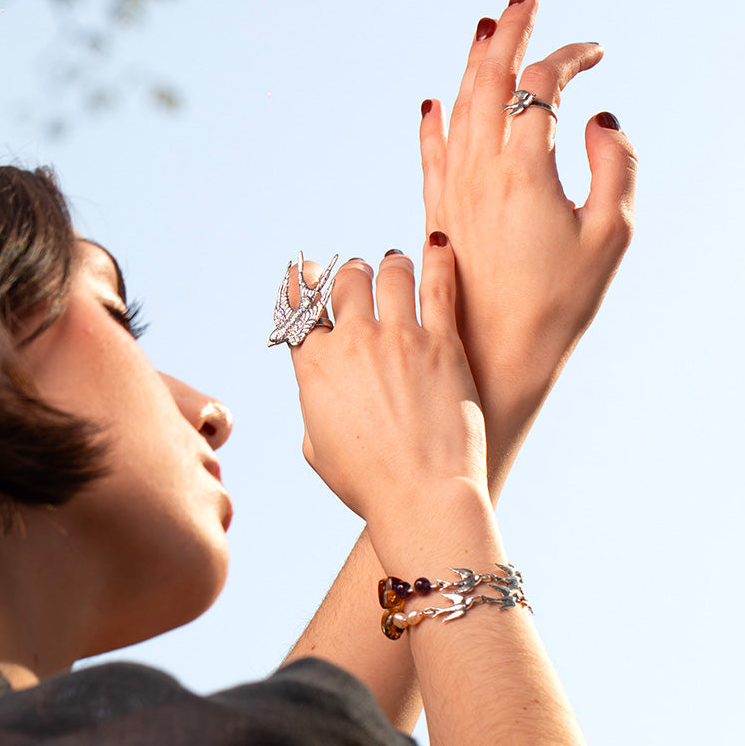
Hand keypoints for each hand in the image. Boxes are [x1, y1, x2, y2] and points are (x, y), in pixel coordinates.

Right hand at [288, 239, 485, 524]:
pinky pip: (439, 284)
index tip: (308, 276)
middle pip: (345, 281)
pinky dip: (437, 259)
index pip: (301, 310)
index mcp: (314, 369)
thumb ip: (313, 407)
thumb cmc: (368, 484)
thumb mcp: (317, 450)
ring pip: (390, 272)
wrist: (421, 498)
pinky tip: (438, 247)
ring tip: (398, 266)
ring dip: (390, 265)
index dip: (303, 288)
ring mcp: (400, 340)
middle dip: (349, 275)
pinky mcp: (443, 343)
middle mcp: (353, 344)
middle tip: (359, 277)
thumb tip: (320, 387)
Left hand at [420, 0, 637, 495]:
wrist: (494, 359)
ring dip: (472, 66)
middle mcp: (477, 174)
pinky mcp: (434, 219)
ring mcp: (449, 195)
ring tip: (486, 31)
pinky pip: (429, 158)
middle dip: (510, 33)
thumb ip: (618, 168)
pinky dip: (433, 126)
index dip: (568, 57)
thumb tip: (603, 119)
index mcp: (524, 172)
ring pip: (456, 112)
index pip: (540, 86)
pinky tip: (431, 105)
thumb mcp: (611, 238)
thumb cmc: (558, 306)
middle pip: (488, 81)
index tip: (595, 52)